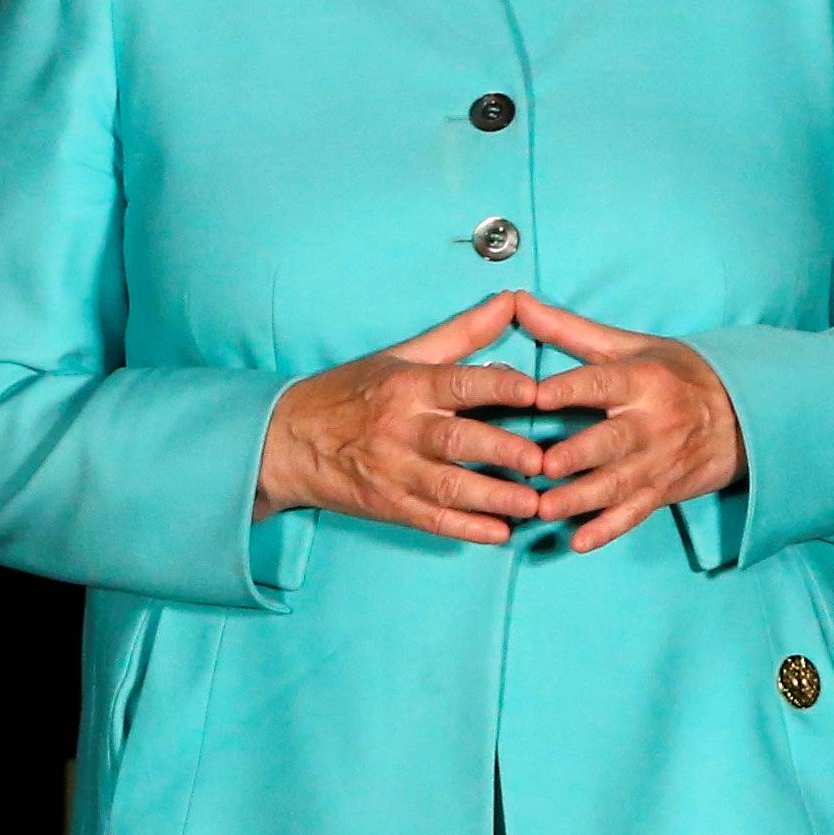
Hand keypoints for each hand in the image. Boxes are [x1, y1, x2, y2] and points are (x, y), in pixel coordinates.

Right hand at [256, 290, 542, 542]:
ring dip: (495, 498)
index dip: (500, 385)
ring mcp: (393, 469)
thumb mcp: (400, 355)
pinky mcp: (388, 503)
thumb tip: (510, 301)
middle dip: (504, 452)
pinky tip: (500, 533)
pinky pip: (432, 520)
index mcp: (406, 385)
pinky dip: (467, 529)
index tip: (539, 391)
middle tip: (545, 461)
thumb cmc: (350, 392)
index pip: (458, 382)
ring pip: (450, 487)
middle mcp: (400, 427)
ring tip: (535, 503)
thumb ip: (461, 334)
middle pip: (458, 440)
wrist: (288, 438)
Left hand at [517, 291, 744, 553]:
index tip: (536, 396)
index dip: (569, 389)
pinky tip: (578, 541)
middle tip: (541, 465)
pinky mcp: (663, 491)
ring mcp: (659, 461)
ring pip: (618, 484)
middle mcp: (653, 423)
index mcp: (641, 380)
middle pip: (612, 441)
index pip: (601, 383)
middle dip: (578, 455)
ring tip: (544, 508)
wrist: (741, 415)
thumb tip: (516, 300)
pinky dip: (607, 529)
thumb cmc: (671, 372)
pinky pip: (635, 513)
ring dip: (581, 499)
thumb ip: (566, 328)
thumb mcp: (626, 345)